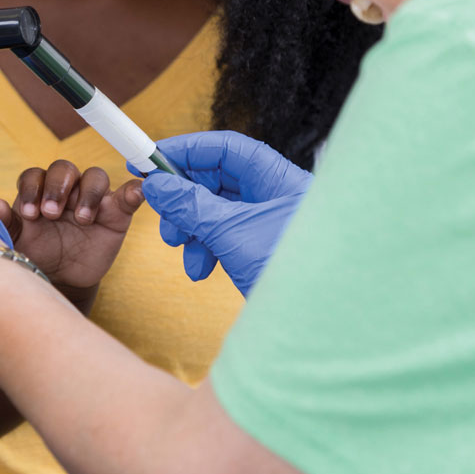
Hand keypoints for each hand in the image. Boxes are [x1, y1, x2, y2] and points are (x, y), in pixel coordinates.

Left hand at [0, 160, 142, 290]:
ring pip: (94, 177)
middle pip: (64, 169)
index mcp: (38, 193)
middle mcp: (65, 191)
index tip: (28, 214)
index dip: (31, 189)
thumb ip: (5, 225)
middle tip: (51, 214)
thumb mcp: (17, 244)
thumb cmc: (36, 257)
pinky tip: (136, 193)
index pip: (34, 176)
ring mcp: (92, 200)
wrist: (62, 282)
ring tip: (82, 219)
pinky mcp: (116, 213)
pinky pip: (129, 194)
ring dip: (88, 192)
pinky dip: (135, 190)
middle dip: (57, 186)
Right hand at [136, 131, 311, 293]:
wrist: (323, 325)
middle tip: (162, 212)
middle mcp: (275, 196)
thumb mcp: (232, 233)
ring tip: (178, 245)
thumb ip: (191, 206)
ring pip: (216, 210)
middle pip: (216, 179)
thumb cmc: (296, 275)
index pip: (225, 148)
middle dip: (184, 197)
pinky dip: (205, 248)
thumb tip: (158, 185)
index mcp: (278, 179)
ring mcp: (268, 224)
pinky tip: (199, 268)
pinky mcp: (260, 249)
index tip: (151, 159)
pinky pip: (224, 236)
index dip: (186, 150)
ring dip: (190, 227)